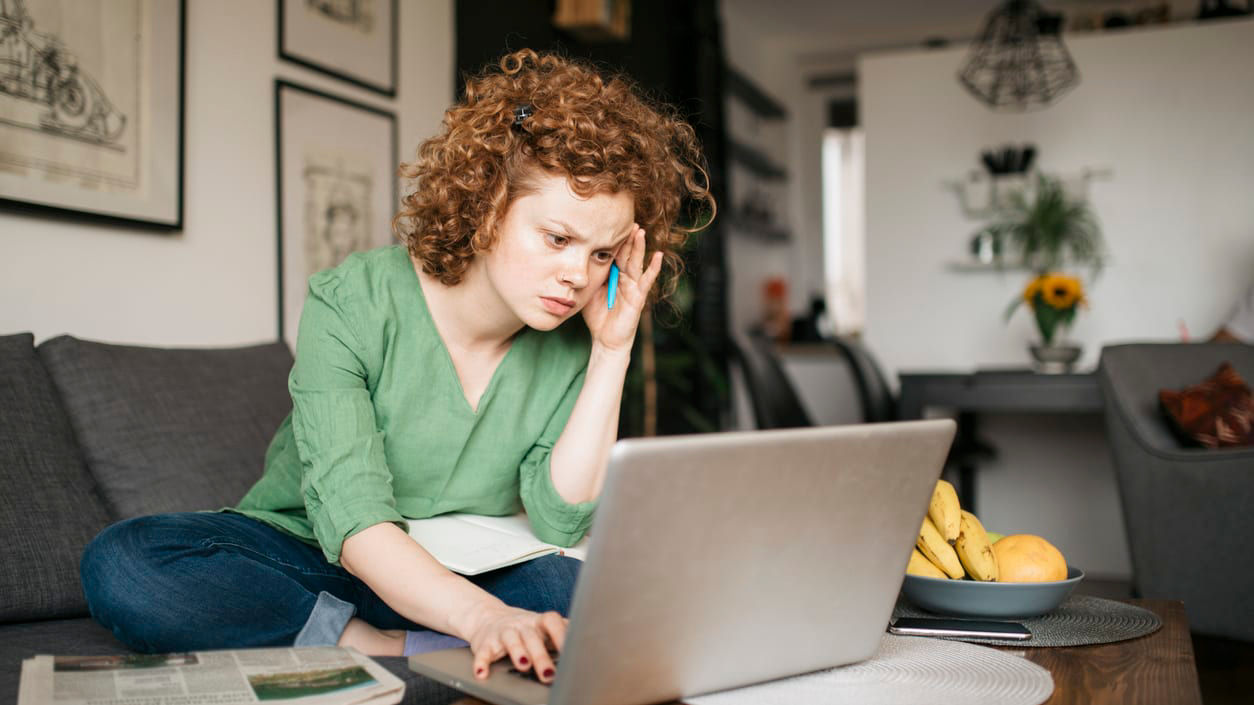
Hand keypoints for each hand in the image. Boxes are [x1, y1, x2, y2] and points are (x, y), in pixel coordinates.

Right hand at [463, 604, 566, 682]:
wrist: (487, 617)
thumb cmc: (524, 627)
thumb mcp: (543, 626)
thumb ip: (564, 629)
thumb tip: (595, 633)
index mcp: (538, 622)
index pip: (552, 622)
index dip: (561, 634)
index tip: (572, 651)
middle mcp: (521, 625)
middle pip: (532, 637)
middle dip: (541, 656)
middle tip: (549, 675)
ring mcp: (502, 633)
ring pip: (510, 640)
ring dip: (517, 653)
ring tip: (523, 666)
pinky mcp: (484, 644)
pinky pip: (482, 653)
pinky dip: (481, 663)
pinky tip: (483, 674)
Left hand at [581, 225, 662, 354]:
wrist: (605, 338)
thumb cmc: (597, 315)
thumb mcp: (588, 291)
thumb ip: (588, 275)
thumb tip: (577, 259)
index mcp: (612, 274)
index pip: (614, 252)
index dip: (614, 239)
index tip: (611, 221)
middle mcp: (625, 277)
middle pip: (626, 253)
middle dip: (628, 238)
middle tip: (630, 220)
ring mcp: (633, 286)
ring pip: (636, 262)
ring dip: (639, 247)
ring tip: (640, 232)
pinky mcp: (639, 296)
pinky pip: (647, 280)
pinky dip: (654, 268)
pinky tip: (658, 256)